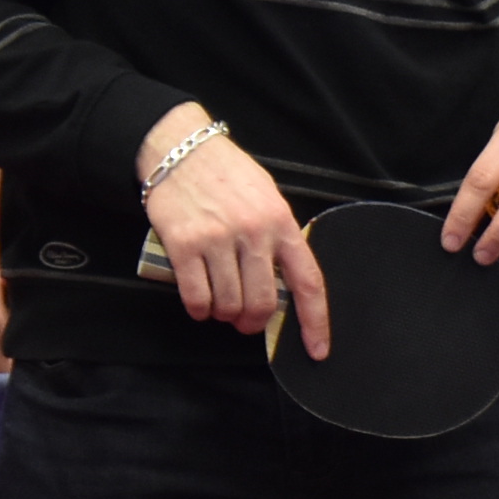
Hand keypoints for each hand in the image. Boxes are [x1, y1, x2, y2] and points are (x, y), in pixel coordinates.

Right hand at [144, 111, 318, 351]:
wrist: (180, 149)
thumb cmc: (227, 175)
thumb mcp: (266, 197)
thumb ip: (278, 236)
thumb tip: (283, 282)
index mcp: (281, 222)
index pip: (307, 282)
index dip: (315, 322)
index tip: (318, 349)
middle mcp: (253, 233)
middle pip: (262, 303)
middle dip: (253, 322)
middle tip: (244, 320)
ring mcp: (217, 239)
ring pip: (228, 305)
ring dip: (223, 314)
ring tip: (219, 304)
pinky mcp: (184, 245)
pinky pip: (197, 298)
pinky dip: (199, 309)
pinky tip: (200, 303)